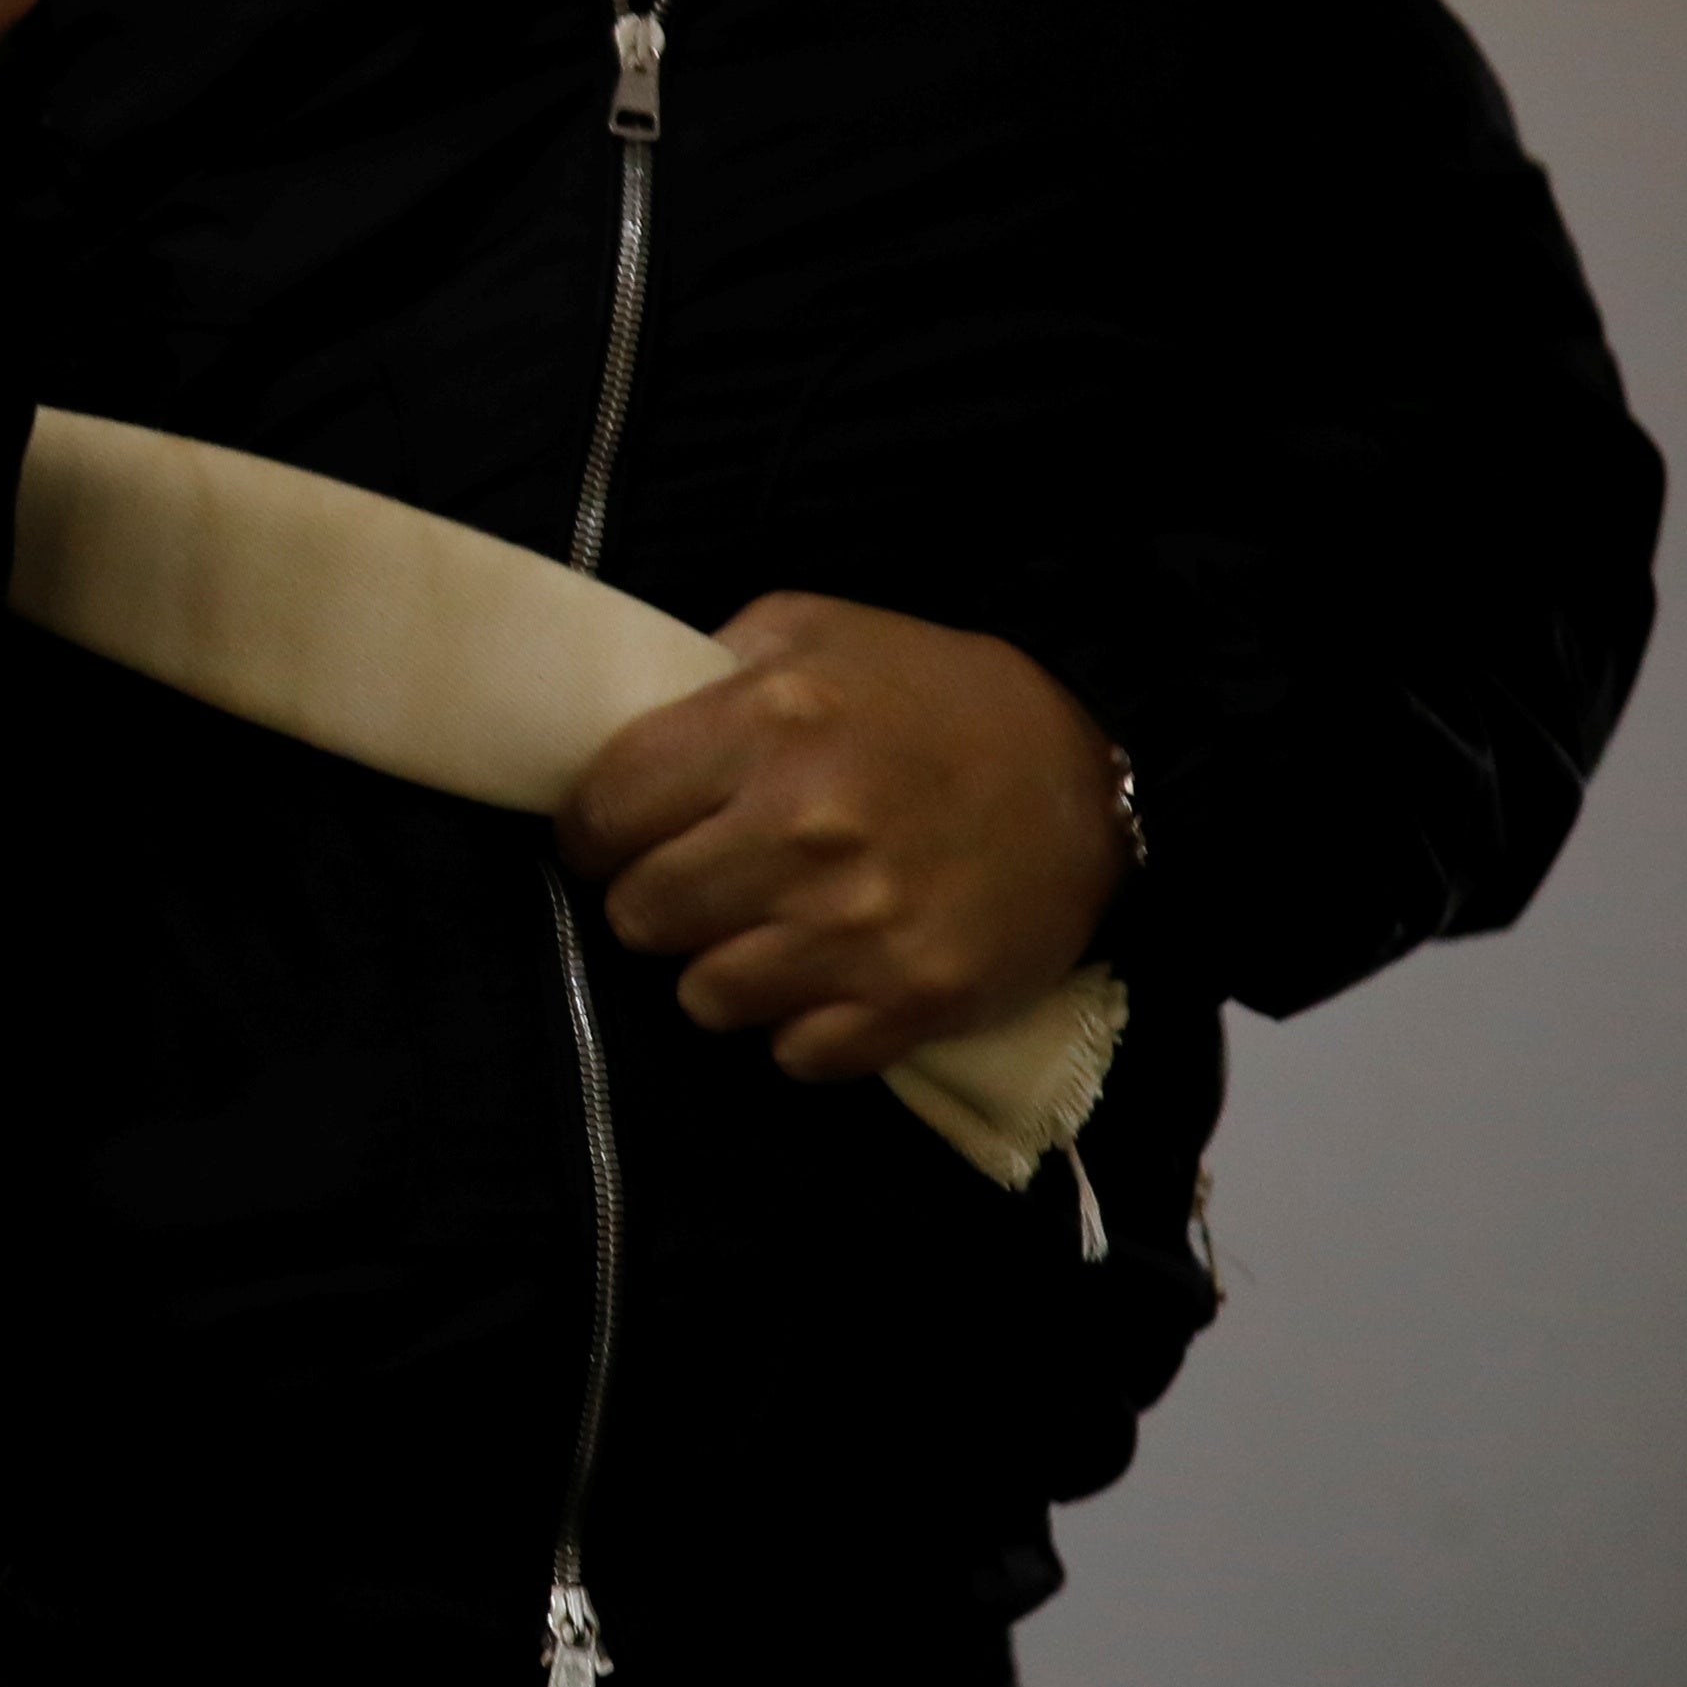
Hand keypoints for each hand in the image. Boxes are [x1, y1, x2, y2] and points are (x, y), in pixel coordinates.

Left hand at [552, 597, 1125, 1078]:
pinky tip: (828, 978)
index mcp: (769, 720)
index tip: (613, 837)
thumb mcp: (816, 632)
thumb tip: (608, 735)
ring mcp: (861, 926)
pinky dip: (799, 1027)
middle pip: (639, 914)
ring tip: (765, 931)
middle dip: (653, 902)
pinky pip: (793, 1054)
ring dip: (722, 971)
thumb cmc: (935, 697)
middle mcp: (808, 827)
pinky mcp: (913, 1001)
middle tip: (694, 885)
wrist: (1092, 776)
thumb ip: (708, 672)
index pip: (601, 812)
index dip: (594, 831)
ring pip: (704, 997)